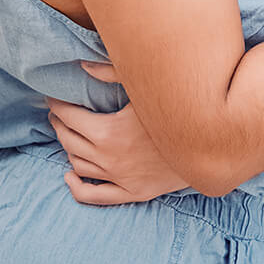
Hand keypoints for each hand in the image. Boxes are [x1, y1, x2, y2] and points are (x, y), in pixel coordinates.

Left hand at [47, 77, 187, 206]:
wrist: (208, 143)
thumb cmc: (176, 109)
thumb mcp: (146, 86)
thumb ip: (113, 72)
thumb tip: (82, 67)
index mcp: (109, 132)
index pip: (69, 117)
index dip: (57, 105)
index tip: (54, 96)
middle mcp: (109, 159)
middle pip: (69, 140)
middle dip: (59, 124)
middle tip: (57, 112)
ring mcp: (120, 179)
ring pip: (78, 166)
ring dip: (67, 148)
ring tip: (67, 134)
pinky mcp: (132, 192)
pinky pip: (95, 196)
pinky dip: (77, 188)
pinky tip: (70, 176)